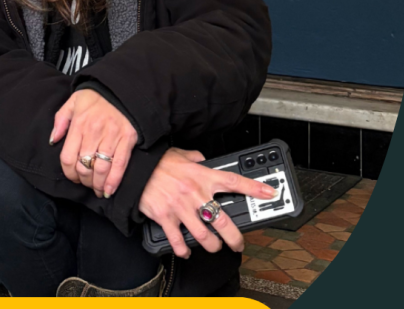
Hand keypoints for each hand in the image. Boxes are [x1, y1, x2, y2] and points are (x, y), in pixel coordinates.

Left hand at [50, 89, 137, 198]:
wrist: (121, 88)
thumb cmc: (96, 96)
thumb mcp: (73, 101)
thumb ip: (60, 120)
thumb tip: (53, 140)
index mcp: (79, 124)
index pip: (68, 157)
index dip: (68, 173)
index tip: (72, 177)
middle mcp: (94, 132)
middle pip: (84, 166)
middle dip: (83, 180)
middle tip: (85, 183)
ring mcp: (112, 137)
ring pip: (101, 169)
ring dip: (97, 184)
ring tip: (97, 189)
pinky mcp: (127, 139)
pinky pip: (120, 165)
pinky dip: (114, 182)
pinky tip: (109, 191)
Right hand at [139, 148, 277, 258]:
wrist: (132, 168)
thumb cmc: (155, 162)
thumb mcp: (178, 153)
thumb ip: (194, 157)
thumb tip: (203, 159)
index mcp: (201, 175)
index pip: (233, 182)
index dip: (254, 188)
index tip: (270, 193)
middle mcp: (194, 193)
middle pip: (223, 222)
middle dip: (235, 239)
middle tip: (238, 244)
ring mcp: (180, 208)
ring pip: (205, 237)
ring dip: (212, 246)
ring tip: (213, 247)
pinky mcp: (165, 218)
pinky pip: (179, 241)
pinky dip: (184, 250)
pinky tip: (186, 250)